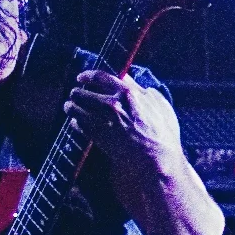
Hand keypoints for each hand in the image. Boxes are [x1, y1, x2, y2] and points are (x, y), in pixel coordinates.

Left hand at [66, 70, 180, 172]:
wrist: (156, 158)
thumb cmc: (163, 132)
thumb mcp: (161, 105)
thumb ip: (145, 91)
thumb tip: (134, 83)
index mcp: (128, 92)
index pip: (100, 76)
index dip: (87, 76)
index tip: (82, 78)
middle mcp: (111, 103)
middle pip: (81, 92)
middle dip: (76, 92)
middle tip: (75, 94)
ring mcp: (102, 120)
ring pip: (74, 107)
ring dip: (71, 106)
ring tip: (70, 107)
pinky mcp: (96, 135)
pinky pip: (77, 124)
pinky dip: (76, 123)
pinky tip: (78, 123)